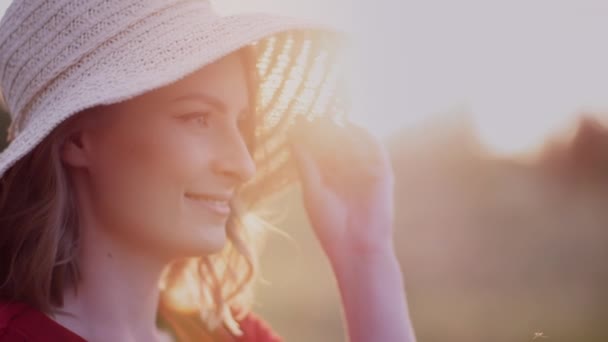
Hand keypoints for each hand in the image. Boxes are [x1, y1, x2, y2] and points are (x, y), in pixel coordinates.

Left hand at [287, 117, 395, 261]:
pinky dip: (364, 137)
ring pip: (354, 143)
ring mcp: (364, 171)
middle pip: (335, 142)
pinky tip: (351, 127)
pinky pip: (374, 149)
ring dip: (342, 130)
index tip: (295, 119)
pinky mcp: (382, 173)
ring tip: (328, 119)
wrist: (356, 247)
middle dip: (324, 127)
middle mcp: (345, 171)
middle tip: (312, 113)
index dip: (307, 134)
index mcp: (326, 176)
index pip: (316, 149)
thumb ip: (306, 163)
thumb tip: (293, 135)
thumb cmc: (330, 224)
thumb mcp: (312, 190)